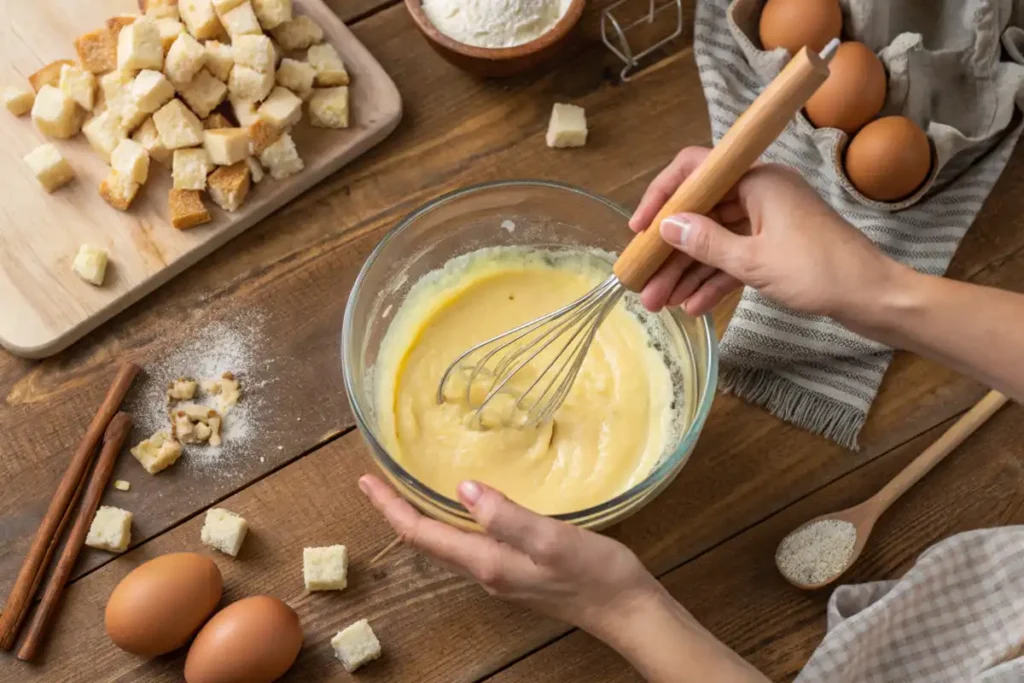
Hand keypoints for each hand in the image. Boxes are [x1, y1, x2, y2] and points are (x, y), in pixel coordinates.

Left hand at [358, 475, 660, 639]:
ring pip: (447, 543)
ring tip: (407, 491)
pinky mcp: (518, 570)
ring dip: (422, 517)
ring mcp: (501, 574)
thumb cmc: (595, 574)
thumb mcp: (551, 540)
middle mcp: (486, 572)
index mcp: (487, 562)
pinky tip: (462, 507)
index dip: (391, 507)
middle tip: (377, 481)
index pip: (422, 534)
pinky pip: (471, 544)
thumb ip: (506, 516)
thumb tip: (462, 489)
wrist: (628, 611)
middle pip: (428, 540)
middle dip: (399, 511)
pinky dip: (452, 522)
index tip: (366, 480)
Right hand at [629, 146, 898, 319]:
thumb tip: (667, 227)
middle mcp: (760, 194)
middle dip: (671, 251)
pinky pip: (734, 259)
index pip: (696, 171)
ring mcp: (768, 221)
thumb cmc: (821, 272)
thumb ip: (706, 244)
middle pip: (701, 214)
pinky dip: (714, 280)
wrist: (874, 298)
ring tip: (660, 303)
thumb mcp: (755, 261)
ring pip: (715, 242)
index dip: (662, 197)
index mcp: (758, 180)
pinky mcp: (776, 248)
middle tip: (644, 282)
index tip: (640, 230)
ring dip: (687, 272)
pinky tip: (693, 306)